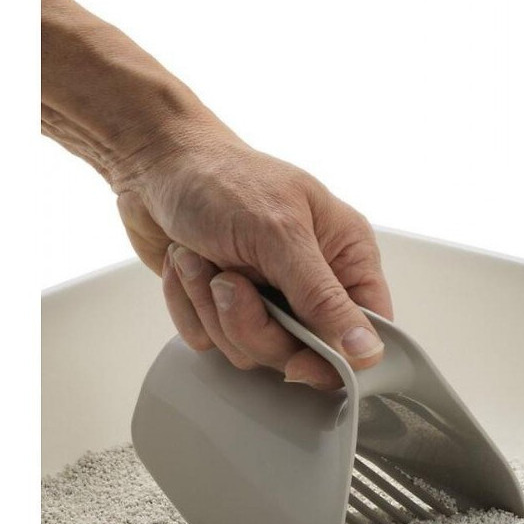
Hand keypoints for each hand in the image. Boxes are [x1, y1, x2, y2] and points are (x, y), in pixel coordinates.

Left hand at [114, 120, 392, 389]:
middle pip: (302, 352)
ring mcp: (268, 297)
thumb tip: (368, 350)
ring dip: (212, 308)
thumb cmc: (221, 178)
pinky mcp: (224, 307)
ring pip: (252, 351)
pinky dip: (188, 307)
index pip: (368, 330)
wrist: (155, 164)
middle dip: (252, 323)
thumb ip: (323, 298)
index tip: (297, 359)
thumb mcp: (279, 234)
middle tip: (230, 283)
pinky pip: (211, 343)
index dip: (336, 356)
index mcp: (345, 254)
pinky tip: (187, 266)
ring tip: (204, 261)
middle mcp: (312, 279)